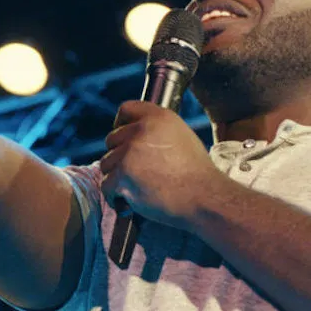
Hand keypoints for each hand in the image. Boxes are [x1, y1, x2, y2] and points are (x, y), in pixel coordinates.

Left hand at [101, 101, 223, 232]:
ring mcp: (130, 151)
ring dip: (117, 177)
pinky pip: (106, 185)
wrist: (204, 197)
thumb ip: (157, 131)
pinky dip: (115, 196)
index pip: (126, 109)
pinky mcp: (123, 174)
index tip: (123, 139)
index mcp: (159, 117)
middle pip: (112, 139)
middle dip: (119, 156)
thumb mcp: (182, 137)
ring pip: (107, 163)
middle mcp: (142, 129)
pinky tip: (131, 201)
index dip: (121, 124)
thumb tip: (135, 136)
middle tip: (135, 172)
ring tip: (137, 188)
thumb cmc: (197, 174)